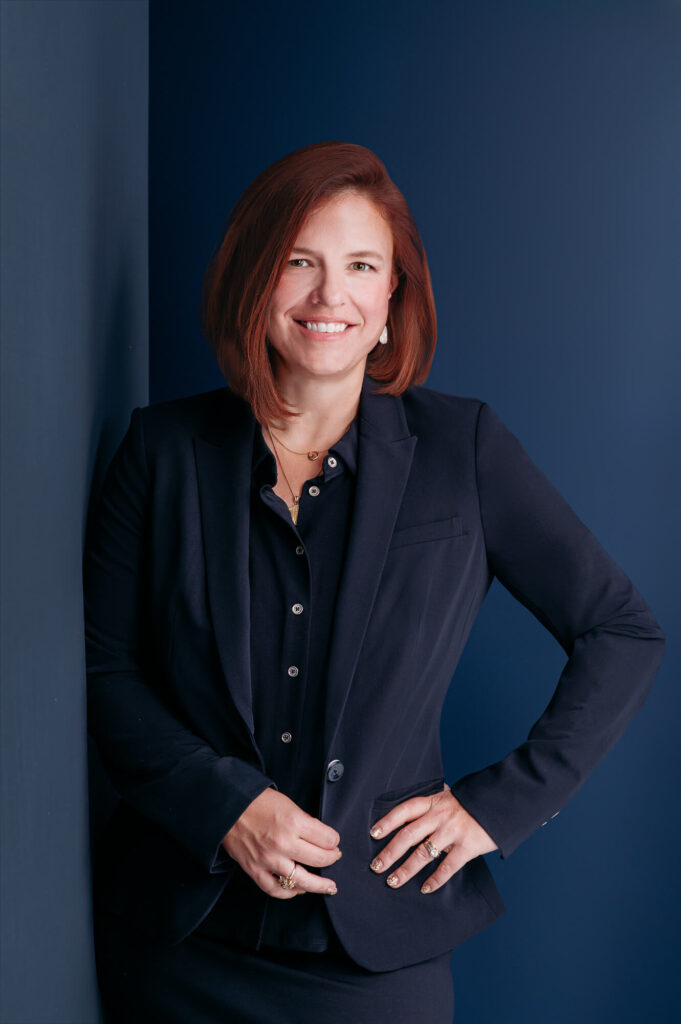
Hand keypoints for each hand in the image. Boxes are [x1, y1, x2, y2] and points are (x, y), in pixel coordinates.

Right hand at [221, 787, 341, 898]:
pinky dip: (289, 893)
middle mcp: (282, 843)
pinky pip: (276, 889)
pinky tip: (299, 890)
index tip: (334, 840)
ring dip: (319, 885)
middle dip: (331, 858)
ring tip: (329, 887)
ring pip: (301, 881)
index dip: (334, 840)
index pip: (327, 839)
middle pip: (319, 859)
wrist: (228, 806)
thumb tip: (322, 838)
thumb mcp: (288, 804)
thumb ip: (305, 822)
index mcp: (293, 822)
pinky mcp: (255, 870)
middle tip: (334, 857)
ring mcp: (268, 859)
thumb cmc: (258, 801)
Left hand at [368, 783, 496, 893]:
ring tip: (393, 881)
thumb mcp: (450, 798)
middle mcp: (440, 816)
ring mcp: (453, 831)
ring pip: (423, 853)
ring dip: (406, 869)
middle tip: (376, 866)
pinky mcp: (467, 846)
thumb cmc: (473, 802)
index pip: (404, 810)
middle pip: (408, 835)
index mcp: (433, 802)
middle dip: (390, 852)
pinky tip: (425, 888)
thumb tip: (412, 815)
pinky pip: (447, 867)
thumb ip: (433, 806)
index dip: (387, 822)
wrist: (502, 801)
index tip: (373, 834)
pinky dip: (435, 879)